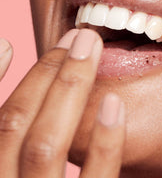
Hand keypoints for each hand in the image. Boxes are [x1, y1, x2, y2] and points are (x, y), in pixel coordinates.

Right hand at [0, 29, 125, 177]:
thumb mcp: (18, 161)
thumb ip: (18, 131)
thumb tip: (8, 61)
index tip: (8, 43)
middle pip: (16, 124)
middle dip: (46, 71)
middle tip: (78, 36)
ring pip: (46, 146)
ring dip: (68, 88)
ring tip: (91, 47)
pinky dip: (104, 143)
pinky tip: (114, 102)